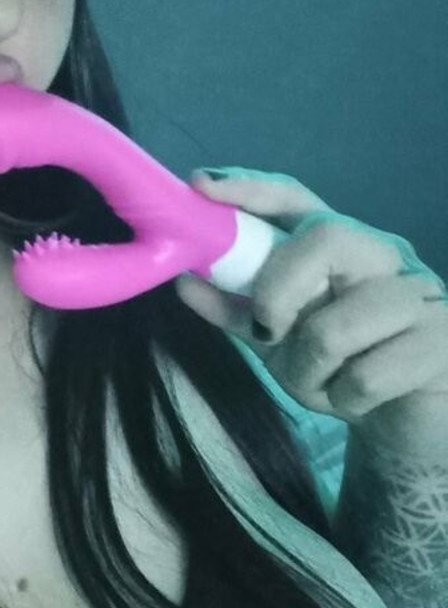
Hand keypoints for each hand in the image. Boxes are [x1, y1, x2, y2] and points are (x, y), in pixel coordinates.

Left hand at [173, 168, 447, 460]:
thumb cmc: (343, 368)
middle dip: (277, 291)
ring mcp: (421, 295)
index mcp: (342, 244)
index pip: (296, 198)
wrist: (406, 421)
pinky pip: (366, 376)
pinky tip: (359, 401)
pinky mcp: (443, 343)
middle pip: (325, 237)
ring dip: (308, 371)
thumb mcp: (280, 341)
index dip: (248, 189)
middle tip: (267, 331)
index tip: (201, 186)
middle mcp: (385, 255)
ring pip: (337, 325)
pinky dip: (345, 400)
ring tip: (322, 385)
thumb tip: (185, 281)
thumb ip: (237, 311)